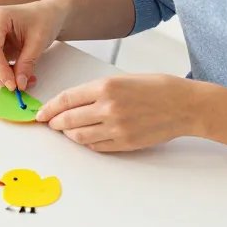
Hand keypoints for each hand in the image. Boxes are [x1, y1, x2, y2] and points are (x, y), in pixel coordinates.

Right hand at [0, 0, 67, 90]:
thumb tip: (19, 85)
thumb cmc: (44, 20)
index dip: (0, 70)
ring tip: (23, 78)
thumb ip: (27, 63)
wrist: (46, 14)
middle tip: (19, 85)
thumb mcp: (39, 41)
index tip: (14, 85)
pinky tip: (17, 72)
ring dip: (0, 76)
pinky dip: (2, 73)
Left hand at [36, 74, 203, 151]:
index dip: (49, 108)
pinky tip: (87, 136)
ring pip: (78, 136)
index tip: (41, 113)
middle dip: (55, 123)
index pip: (66, 99)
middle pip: (67, 120)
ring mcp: (116, 128)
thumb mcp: (122, 79)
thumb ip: (95, 90)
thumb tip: (70, 103)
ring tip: (69, 130)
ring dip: (69, 134)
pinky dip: (87, 142)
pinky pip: (96, 146)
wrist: (185, 105)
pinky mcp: (125, 143)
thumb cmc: (156, 88)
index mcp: (106, 86)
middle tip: (51, 123)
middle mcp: (108, 107)